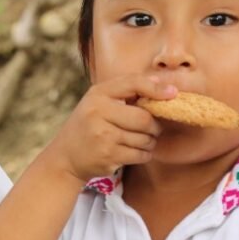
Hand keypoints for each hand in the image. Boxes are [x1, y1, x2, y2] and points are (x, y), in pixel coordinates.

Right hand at [41, 75, 175, 184]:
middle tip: (152, 128)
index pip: (133, 84)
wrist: (65, 156)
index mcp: (98, 95)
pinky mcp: (108, 156)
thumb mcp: (99, 101)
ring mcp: (102, 136)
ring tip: (140, 140)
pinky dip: (144, 154)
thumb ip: (126, 90)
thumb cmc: (88, 124)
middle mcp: (98, 113)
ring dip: (149, 142)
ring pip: (144, 138)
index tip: (173, 94)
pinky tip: (136, 152)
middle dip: (154, 126)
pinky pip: (140, 154)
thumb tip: (162, 83)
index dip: (156, 89)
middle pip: (144, 118)